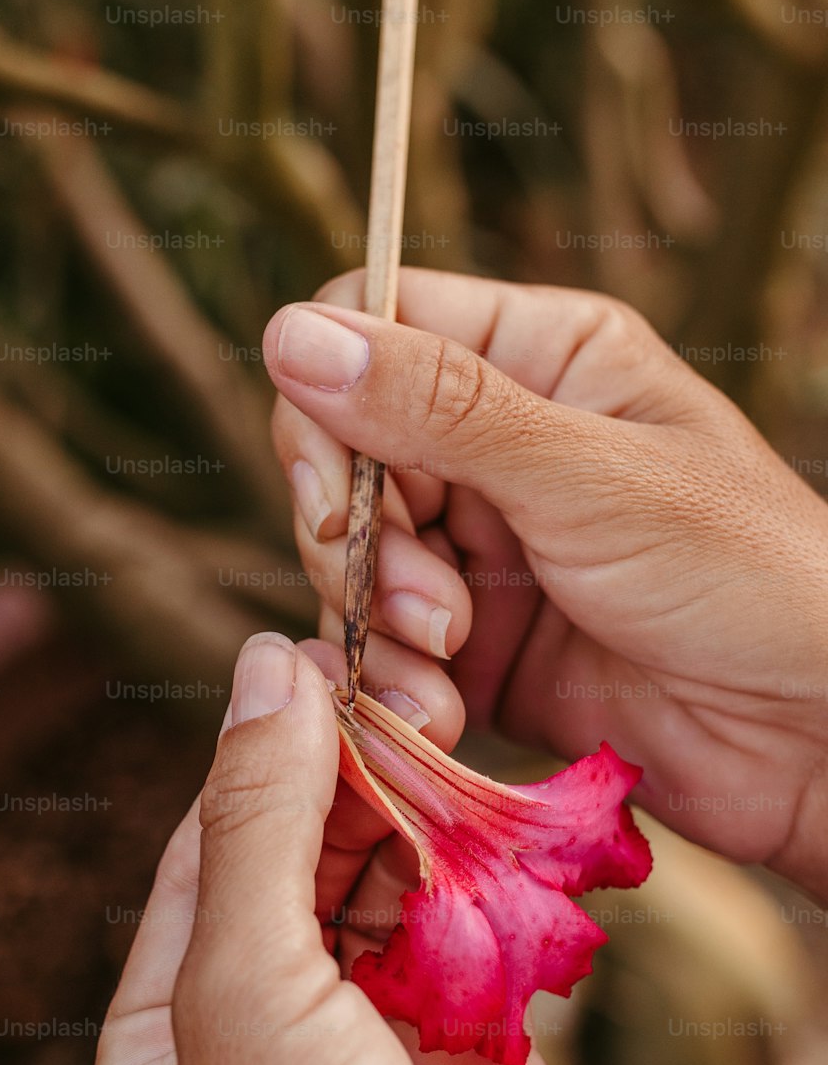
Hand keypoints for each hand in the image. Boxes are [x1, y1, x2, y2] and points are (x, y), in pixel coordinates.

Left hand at [80, 633, 673, 1064]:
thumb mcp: (245, 998)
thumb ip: (256, 830)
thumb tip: (265, 674)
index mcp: (162, 1056)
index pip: (199, 870)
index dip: (248, 765)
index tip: (303, 668)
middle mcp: (260, 1061)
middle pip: (297, 879)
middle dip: (338, 792)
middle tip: (392, 694)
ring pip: (390, 909)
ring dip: (417, 834)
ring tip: (445, 745)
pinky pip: (474, 955)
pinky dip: (486, 895)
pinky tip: (496, 832)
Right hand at [264, 271, 827, 900]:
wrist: (810, 735)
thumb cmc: (741, 575)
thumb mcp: (587, 476)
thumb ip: (437, 408)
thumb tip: (288, 334)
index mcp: (539, 358)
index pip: (373, 329)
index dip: (327, 403)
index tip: (336, 492)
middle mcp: (499, 445)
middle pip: (343, 454)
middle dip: (360, 536)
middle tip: (425, 602)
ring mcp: (484, 548)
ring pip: (353, 560)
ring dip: (379, 619)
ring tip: (450, 660)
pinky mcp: (477, 645)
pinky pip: (386, 649)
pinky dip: (396, 683)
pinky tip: (439, 714)